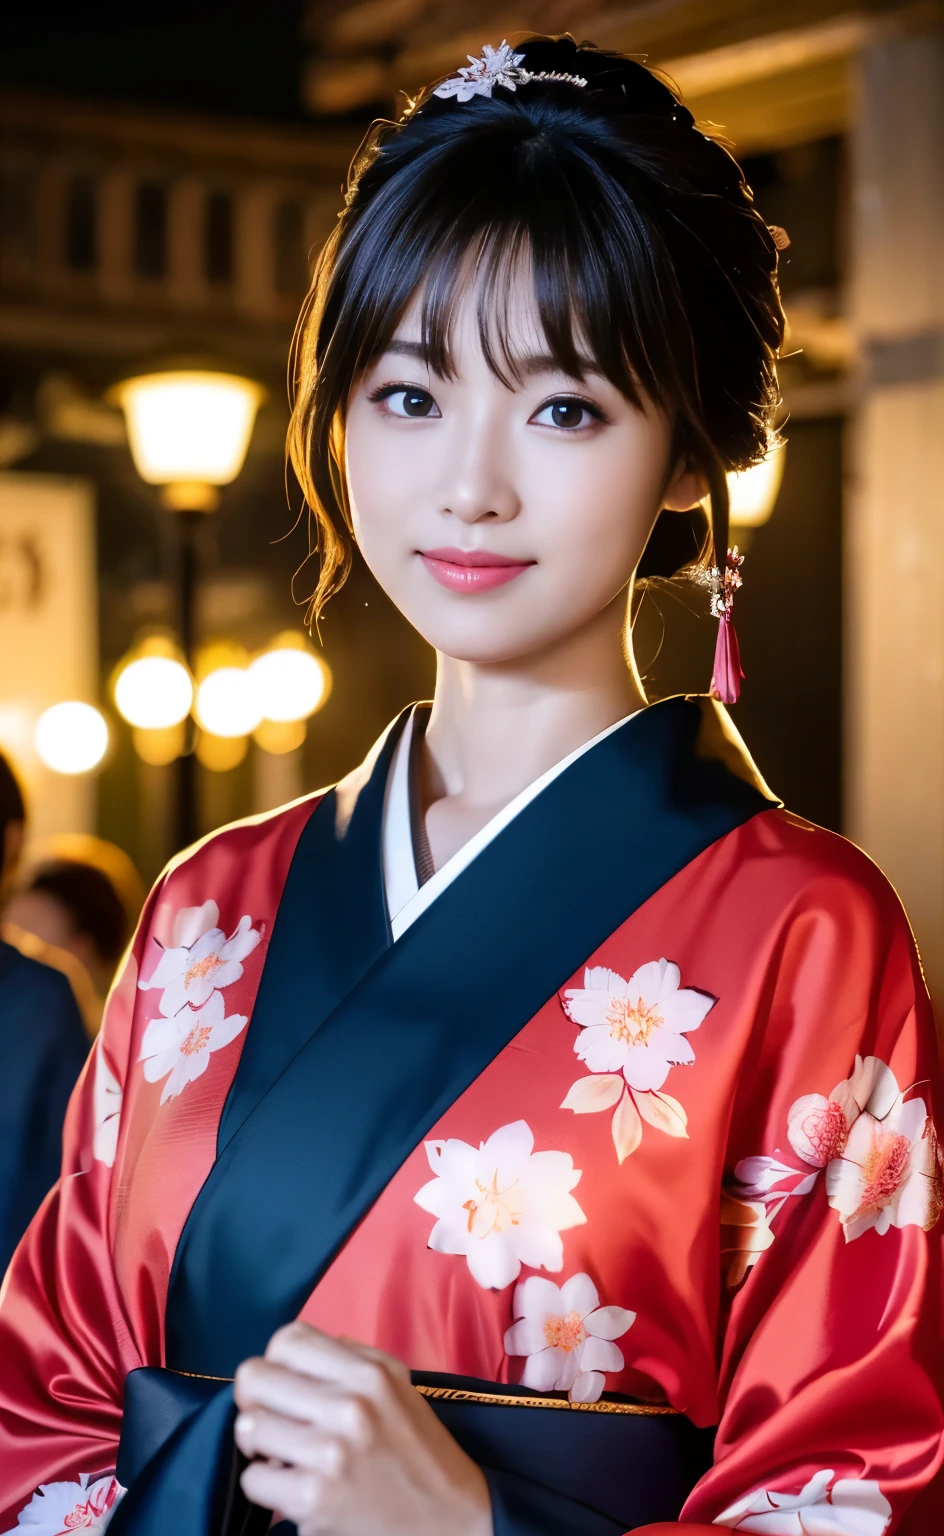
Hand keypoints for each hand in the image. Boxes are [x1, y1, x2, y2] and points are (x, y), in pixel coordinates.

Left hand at [233, 1322, 492, 1535]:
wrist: (449, 1515)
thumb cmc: (417, 1446)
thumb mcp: (397, 1382)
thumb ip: (352, 1356)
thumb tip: (298, 1352)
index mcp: (367, 1373)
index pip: (286, 1340)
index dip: (276, 1363)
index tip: (283, 1388)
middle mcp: (348, 1406)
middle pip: (255, 1378)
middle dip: (256, 1401)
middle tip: (274, 1421)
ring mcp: (329, 1454)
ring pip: (248, 1428)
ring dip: (260, 1445)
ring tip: (285, 1455)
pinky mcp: (314, 1499)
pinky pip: (253, 1479)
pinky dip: (266, 1485)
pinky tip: (292, 1486)